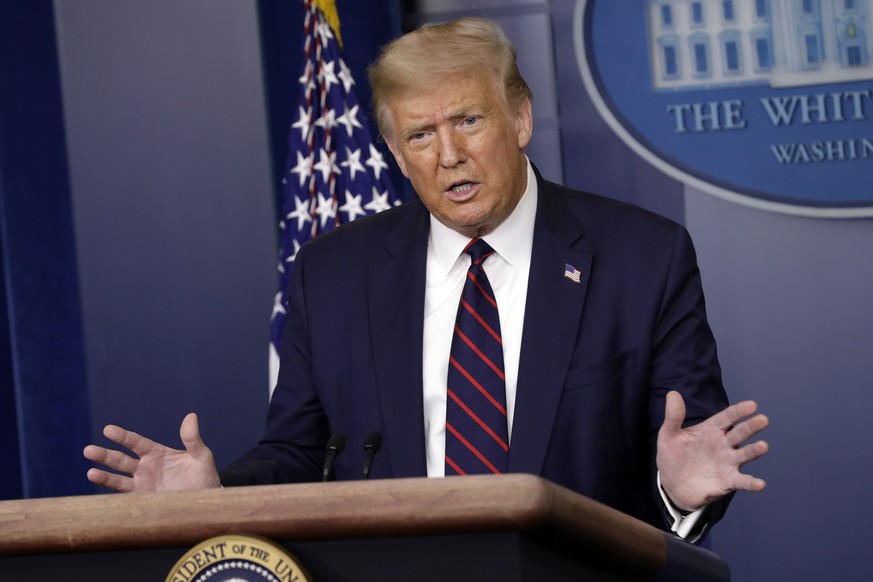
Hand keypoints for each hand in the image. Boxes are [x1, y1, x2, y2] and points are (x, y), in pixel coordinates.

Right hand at [83, 413, 220, 491]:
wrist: (206, 501)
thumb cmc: (204, 476)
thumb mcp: (201, 456)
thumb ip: (193, 439)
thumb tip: (191, 416)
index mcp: (157, 453)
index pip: (136, 443)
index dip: (122, 437)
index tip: (108, 430)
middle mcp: (146, 467)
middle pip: (121, 460)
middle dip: (105, 455)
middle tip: (88, 450)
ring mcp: (142, 484)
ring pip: (118, 478)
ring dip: (103, 476)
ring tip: (90, 473)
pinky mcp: (143, 500)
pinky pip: (124, 497)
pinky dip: (112, 495)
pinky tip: (104, 495)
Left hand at [657, 391, 768, 510]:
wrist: (672, 485)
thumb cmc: (672, 456)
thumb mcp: (668, 435)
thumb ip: (673, 416)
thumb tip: (673, 393)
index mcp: (711, 430)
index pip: (727, 417)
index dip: (738, 411)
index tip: (752, 405)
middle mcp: (723, 445)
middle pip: (740, 433)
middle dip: (751, 426)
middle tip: (763, 419)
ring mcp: (728, 463)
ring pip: (744, 454)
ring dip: (754, 451)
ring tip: (763, 446)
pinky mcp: (728, 481)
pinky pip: (742, 482)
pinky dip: (752, 483)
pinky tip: (760, 484)